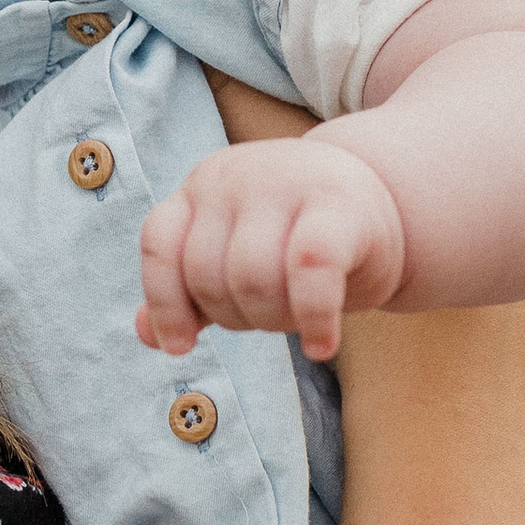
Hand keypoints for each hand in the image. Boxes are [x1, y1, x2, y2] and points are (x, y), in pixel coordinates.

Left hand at [137, 134, 407, 360]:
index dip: (164, 302)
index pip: (160, 245)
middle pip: (210, 275)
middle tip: (271, 317)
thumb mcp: (235, 253)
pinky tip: (321, 346)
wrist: (380, 199)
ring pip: (254, 280)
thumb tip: (145, 334)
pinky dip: (313, 319)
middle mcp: (236, 177)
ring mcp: (287, 183)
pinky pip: (310, 272)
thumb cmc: (295, 235)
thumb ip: (188, 290)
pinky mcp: (340, 206)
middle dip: (236, 318)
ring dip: (274, 322)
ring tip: (298, 320)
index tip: (181, 348)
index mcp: (202, 186)